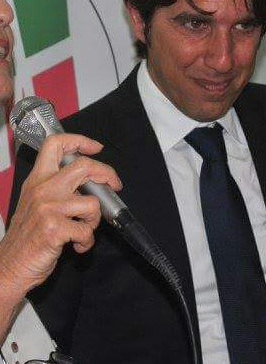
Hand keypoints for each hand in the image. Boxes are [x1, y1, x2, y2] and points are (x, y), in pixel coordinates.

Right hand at [0, 134, 121, 303]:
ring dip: (94, 220)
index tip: (95, 147)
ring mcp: (48, 208)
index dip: (80, 141)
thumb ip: (58, 186)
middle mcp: (42, 189)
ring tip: (83, 229)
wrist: (9, 267)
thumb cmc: (27, 236)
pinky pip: (87, 230)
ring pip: (93, 203)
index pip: (55, 144)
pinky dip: (87, 240)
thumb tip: (91, 179)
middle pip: (84, 166)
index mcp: (38, 179)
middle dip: (107, 174)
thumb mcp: (37, 202)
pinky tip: (77, 245)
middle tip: (114, 185)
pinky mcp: (55, 229)